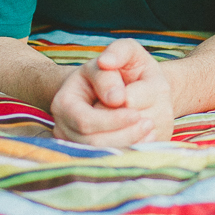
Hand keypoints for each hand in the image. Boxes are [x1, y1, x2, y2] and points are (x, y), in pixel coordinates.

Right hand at [50, 38, 173, 145]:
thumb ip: (119, 56)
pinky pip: (114, 162)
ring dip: (132, 142)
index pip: (85, 122)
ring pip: (104, 155)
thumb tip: (116, 96)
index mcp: (65, 102)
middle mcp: (65, 128)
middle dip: (125, 133)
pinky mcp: (93, 156)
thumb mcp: (125, 53)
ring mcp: (78, 145)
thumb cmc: (125, 68)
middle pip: (94, 144)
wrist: (127, 85)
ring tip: (150, 126)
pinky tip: (147, 137)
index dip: (113, 119)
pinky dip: (134, 151)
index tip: (137, 111)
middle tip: (149, 122)